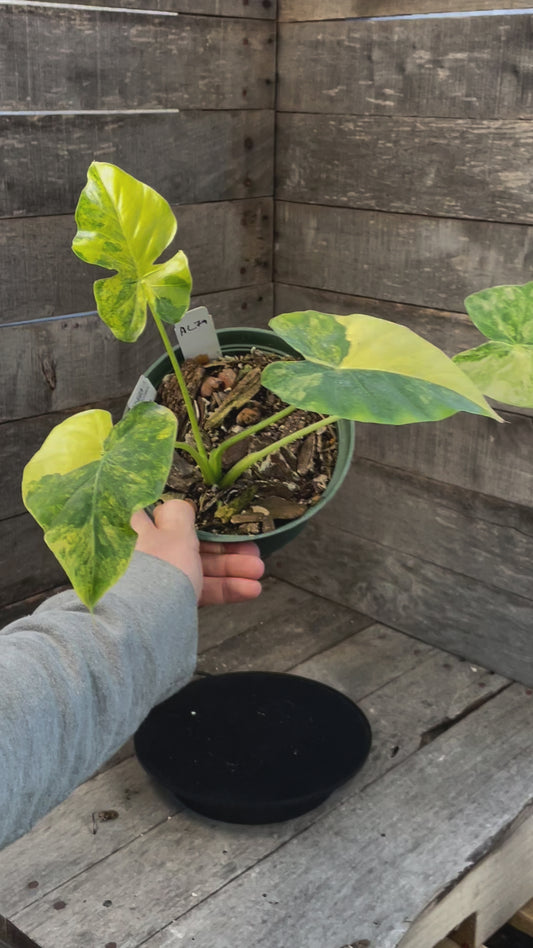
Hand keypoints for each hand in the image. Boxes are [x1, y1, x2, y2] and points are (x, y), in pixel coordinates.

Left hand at [131, 500, 263, 605]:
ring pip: (198, 569)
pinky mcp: (168, 604)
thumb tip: (182, 504)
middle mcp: (146, 554)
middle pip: (191, 545)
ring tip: (259, 571)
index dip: (201, 520)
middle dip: (226, 548)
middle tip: (253, 551)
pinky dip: (222, 589)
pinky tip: (250, 590)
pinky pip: (198, 591)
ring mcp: (157, 581)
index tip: (226, 523)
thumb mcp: (174, 533)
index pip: (170, 517)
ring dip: (231, 569)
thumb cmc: (157, 569)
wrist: (143, 624)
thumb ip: (181, 515)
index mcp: (140, 530)